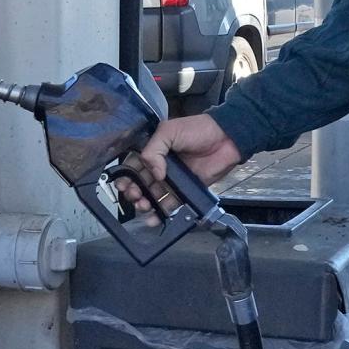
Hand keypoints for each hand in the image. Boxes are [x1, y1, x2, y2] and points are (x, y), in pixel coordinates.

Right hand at [115, 114, 241, 222]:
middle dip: (133, 192)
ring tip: (144, 205)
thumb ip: (154, 149)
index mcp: (153, 149)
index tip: (123, 184)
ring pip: (151, 196)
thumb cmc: (197, 129)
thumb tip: (154, 174)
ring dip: (144, 204)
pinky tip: (153, 218)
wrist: (225, 139)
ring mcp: (171, 180)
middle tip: (135, 195)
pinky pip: (169, 204)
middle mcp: (160, 166)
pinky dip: (159, 213)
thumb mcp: (169, 130)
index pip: (133, 165)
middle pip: (139, 183)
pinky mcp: (184, 191)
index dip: (125, 175)